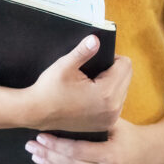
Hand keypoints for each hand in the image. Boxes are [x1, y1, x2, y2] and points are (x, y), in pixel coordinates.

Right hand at [15, 35, 133, 133]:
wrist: (35, 113)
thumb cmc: (48, 89)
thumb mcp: (65, 66)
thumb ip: (83, 51)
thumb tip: (95, 39)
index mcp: (106, 93)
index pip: (126, 66)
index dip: (112, 58)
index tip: (96, 61)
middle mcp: (113, 108)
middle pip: (127, 78)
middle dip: (114, 71)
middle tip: (92, 72)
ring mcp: (110, 119)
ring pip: (123, 91)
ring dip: (112, 84)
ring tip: (91, 84)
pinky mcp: (105, 125)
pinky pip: (117, 104)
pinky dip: (109, 97)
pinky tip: (92, 96)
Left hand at [26, 117, 151, 163]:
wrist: (149, 152)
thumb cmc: (126, 133)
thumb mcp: (113, 121)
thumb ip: (91, 119)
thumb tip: (60, 110)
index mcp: (111, 155)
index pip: (75, 151)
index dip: (55, 145)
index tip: (40, 136)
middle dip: (47, 156)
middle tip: (31, 146)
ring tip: (36, 157)